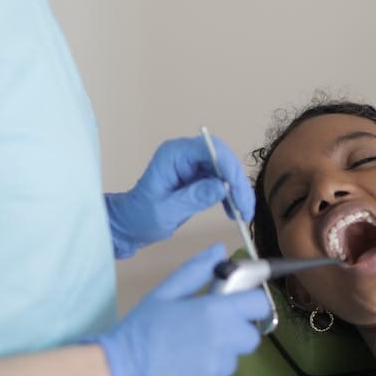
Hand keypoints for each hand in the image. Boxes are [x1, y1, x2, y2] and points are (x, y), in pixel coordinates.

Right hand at [94, 244, 269, 375]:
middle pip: (250, 337)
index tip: (239, 305)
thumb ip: (196, 271)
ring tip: (184, 353)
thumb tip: (219, 251)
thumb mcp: (164, 294)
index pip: (258, 305)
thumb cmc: (138, 331)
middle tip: (208, 330)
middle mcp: (222, 343)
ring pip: (229, 361)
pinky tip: (177, 373)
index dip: (251, 304)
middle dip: (235, 333)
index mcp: (215, 313)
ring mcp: (215, 372)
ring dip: (215, 357)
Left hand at [106, 133, 255, 258]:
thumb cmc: (140, 217)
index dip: (230, 168)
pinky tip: (233, 212)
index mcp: (174, 155)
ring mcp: (193, 165)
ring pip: (226, 170)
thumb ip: (194, 197)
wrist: (129, 225)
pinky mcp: (198, 177)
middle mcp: (186, 155)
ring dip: (238, 190)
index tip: (239, 195)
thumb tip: (224, 187)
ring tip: (243, 214)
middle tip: (246, 209)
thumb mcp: (166, 211)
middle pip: (223, 158)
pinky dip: (231, 195)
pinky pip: (222, 180)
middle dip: (238, 182)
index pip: (211, 150)